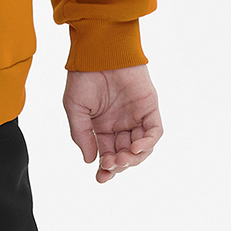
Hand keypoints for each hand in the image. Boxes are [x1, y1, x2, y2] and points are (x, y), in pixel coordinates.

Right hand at [63, 66, 162, 184]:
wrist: (98, 52)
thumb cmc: (83, 76)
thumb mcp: (75, 109)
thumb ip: (82, 135)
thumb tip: (90, 161)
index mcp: (103, 127)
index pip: (108, 154)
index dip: (106, 170)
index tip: (101, 178)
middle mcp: (121, 124)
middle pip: (125, 154)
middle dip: (119, 165)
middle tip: (111, 165)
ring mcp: (136, 116)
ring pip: (142, 147)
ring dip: (134, 158)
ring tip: (123, 158)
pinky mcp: (149, 107)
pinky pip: (154, 131)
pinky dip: (148, 143)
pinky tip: (136, 148)